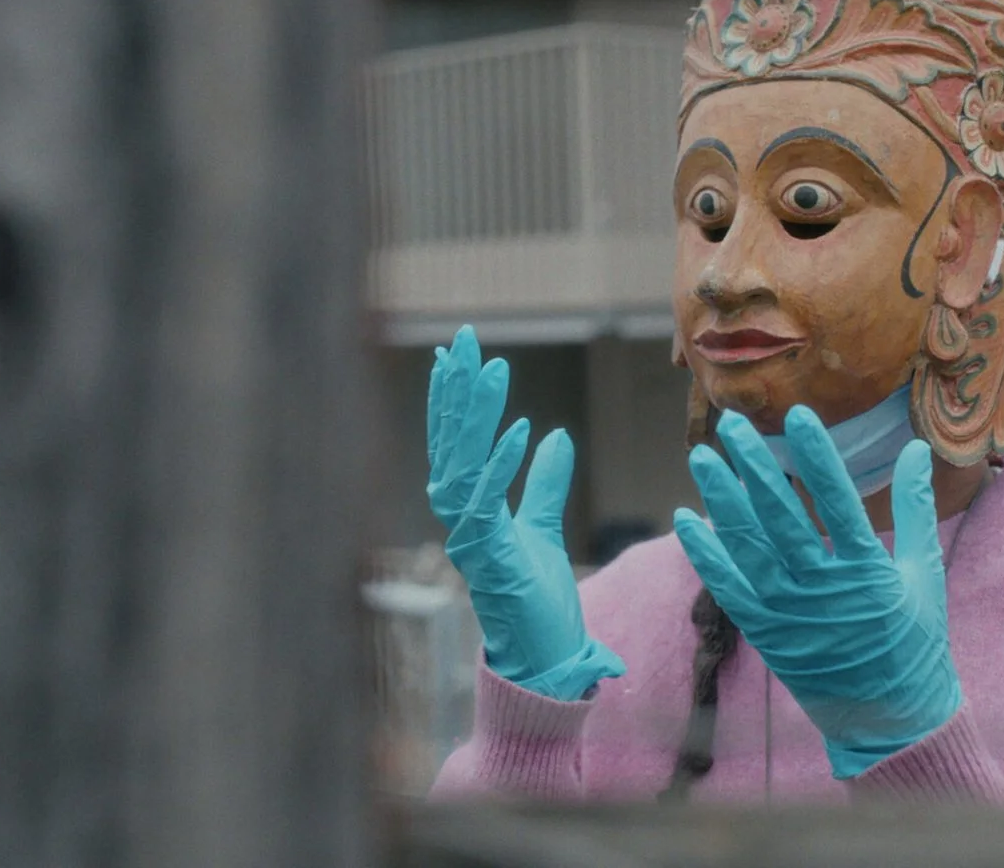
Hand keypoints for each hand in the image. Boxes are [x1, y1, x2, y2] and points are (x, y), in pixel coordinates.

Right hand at [427, 326, 624, 701]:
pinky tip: (521, 428)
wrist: (546, 664)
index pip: (454, 444)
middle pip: (448, 444)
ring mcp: (470, 542)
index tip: (456, 356)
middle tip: (463, 339)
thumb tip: (554, 437)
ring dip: (475, 415)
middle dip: (454, 389)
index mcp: (470, 513)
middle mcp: (460, 523)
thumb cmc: (539, 607)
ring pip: (460, 464)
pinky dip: (500, 466)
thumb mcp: (543, 530)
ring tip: (490, 368)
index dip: (453, 399)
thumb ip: (543, 484)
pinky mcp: (490, 561)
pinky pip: (487, 505)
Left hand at [673, 407, 961, 778]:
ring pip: (746, 545)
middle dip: (753, 466)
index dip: (815, 455)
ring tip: (702, 457)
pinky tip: (686, 520)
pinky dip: (705, 554)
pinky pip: (727, 587)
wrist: (890, 719)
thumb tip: (914, 449)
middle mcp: (821, 589)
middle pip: (780, 515)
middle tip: (731, 424)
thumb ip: (915, 509)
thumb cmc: (915, 641)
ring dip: (721, 499)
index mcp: (866, 571)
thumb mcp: (923, 573)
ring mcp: (787, 613)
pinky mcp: (764, 633)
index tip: (796, 415)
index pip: (837, 500)